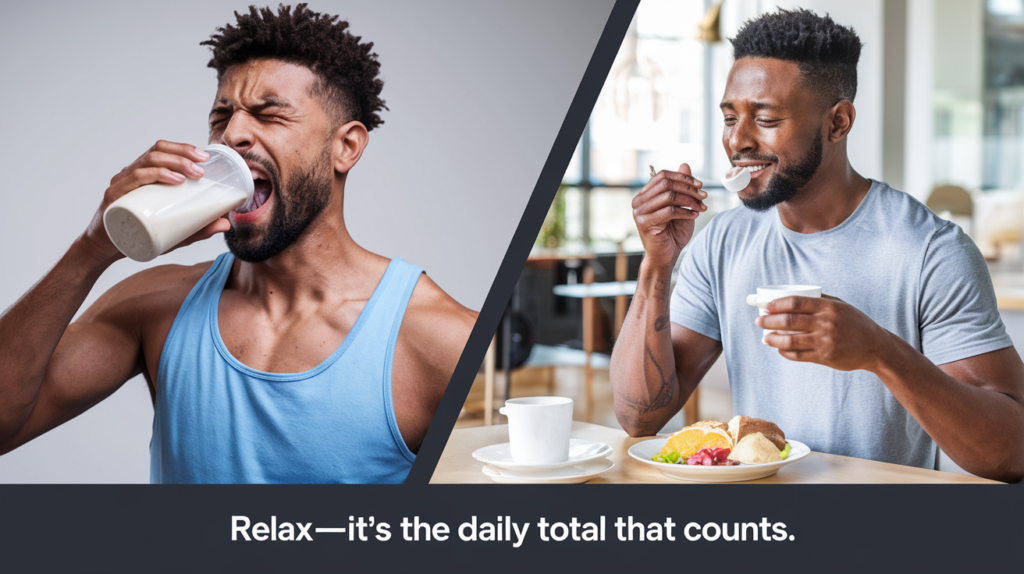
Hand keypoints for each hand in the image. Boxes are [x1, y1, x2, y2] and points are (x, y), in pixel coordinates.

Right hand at [80, 141, 228, 263]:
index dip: (183, 148)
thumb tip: (226, 223)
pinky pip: (134, 179)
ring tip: (193, 174)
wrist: (106, 250)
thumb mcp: (174, 232)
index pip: (162, 150)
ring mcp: (122, 184)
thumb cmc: (139, 234)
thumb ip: (198, 227)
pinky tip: (173, 180)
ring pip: (147, 161)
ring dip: (174, 163)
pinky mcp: (114, 197)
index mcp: (144, 175)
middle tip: (203, 168)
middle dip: (183, 155)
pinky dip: (155, 175)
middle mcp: (131, 174)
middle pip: (157, 152)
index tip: (205, 156)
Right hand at [631, 163, 706, 269]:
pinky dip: (686, 212)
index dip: (683, 177)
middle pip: (666, 183)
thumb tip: (685, 164)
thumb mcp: (681, 205)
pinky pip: (669, 211)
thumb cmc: (673, 233)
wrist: (667, 256)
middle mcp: (638, 201)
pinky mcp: (645, 223)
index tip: (700, 185)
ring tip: (700, 207)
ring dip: (689, 200)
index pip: (663, 175)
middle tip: (703, 196)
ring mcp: (639, 212)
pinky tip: (695, 216)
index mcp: (644, 195)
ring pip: (669, 196)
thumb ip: (681, 186)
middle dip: (689, 188)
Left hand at [756, 295, 890, 371]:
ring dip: (772, 338)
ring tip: (765, 338)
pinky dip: (784, 351)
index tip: (765, 305)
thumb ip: (819, 300)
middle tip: (759, 321)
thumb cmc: (856, 323)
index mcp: (828, 307)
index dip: (776, 304)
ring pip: (790, 340)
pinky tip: (779, 348)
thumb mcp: (841, 305)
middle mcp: (825, 323)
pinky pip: (797, 355)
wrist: (875, 347)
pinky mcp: (824, 357)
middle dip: (768, 321)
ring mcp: (824, 341)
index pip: (795, 302)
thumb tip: (791, 296)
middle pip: (788, 321)